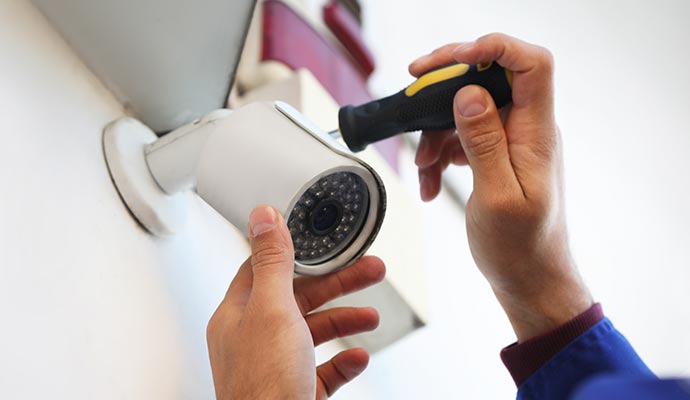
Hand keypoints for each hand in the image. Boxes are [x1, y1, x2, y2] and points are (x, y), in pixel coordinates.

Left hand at [207, 205, 384, 398]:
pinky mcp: (296, 391)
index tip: (321, 240)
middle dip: (338, 283)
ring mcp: (276, 367)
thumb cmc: (264, 387)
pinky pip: (324, 369)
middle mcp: (255, 339)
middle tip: (369, 269)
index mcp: (239, 315)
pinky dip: (343, 361)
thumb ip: (273, 263)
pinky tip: (357, 357)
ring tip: (371, 317)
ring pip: (315, 332)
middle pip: (300, 298)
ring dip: (346, 320)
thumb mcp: (272, 311)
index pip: (265, 269)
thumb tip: (263, 216)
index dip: (294, 252)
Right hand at [409, 33, 591, 341]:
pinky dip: (440, 154)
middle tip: (412, 93)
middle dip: (445, 87)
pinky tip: (429, 183)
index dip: (493, 48)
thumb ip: (484, 142)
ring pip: (466, 110)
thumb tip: (468, 94)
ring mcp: (512, 141)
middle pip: (488, 78)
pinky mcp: (497, 154)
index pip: (531, 64)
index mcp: (537, 133)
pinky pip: (462, 137)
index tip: (450, 59)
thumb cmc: (521, 248)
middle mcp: (527, 129)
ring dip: (435, 133)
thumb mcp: (497, 197)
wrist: (529, 279)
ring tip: (423, 168)